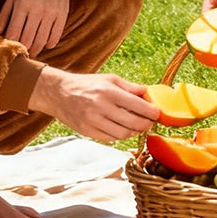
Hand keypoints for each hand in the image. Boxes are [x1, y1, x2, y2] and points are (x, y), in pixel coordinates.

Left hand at [0, 0, 72, 54]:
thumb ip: (2, 18)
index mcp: (22, 5)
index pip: (14, 33)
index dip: (11, 44)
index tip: (9, 48)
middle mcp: (37, 10)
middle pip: (28, 40)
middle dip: (23, 50)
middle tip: (20, 53)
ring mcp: (51, 13)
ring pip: (42, 41)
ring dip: (35, 49)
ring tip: (31, 50)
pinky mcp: (62, 15)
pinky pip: (55, 37)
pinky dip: (49, 44)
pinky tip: (43, 42)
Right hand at [30, 67, 158, 141]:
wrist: (59, 94)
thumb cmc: (87, 84)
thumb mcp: (108, 79)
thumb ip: (129, 87)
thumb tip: (148, 93)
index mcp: (108, 92)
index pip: (138, 106)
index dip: (152, 112)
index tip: (157, 113)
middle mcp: (101, 107)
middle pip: (133, 123)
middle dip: (146, 124)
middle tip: (150, 121)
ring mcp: (94, 121)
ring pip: (123, 134)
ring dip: (134, 132)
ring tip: (138, 126)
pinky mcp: (88, 132)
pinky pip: (111, 138)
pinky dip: (121, 136)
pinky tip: (124, 129)